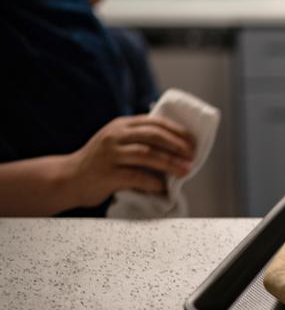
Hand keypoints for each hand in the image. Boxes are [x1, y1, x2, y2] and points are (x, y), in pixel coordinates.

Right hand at [63, 115, 195, 206]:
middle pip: (153, 136)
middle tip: (191, 156)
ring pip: (146, 154)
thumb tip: (177, 149)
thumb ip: (139, 141)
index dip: (176, 131)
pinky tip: (163, 187)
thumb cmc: (100, 163)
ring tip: (184, 171)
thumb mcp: (118, 143)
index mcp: (121, 126)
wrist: (67, 179)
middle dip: (177, 146)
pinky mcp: (106, 174)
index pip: (154, 122)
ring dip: (170, 163)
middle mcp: (114, 136)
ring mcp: (109, 155)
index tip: (192, 142)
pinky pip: (135, 176)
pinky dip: (153, 181)